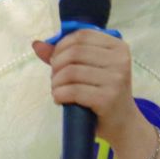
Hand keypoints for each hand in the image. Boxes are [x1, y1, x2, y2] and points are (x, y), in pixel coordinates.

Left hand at [32, 30, 149, 158]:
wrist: (123, 123)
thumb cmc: (104, 92)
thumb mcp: (90, 69)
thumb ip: (65, 54)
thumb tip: (37, 44)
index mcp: (118, 47)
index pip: (83, 35)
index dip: (62, 45)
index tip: (56, 60)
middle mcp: (120, 60)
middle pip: (75, 52)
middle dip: (57, 65)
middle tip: (55, 78)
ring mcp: (115, 79)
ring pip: (71, 71)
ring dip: (56, 82)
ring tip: (57, 90)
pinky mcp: (108, 98)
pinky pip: (73, 91)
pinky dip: (60, 95)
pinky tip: (60, 100)